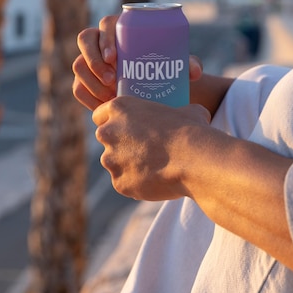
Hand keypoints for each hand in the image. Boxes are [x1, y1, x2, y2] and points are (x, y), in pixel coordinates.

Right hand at [72, 15, 204, 110]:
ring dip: (91, 81)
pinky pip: (78, 87)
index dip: (105, 39)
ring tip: (111, 96)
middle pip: (85, 41)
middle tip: (113, 80)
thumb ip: (189, 65)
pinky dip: (87, 97)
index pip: (105, 24)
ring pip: (79, 65)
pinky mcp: (86, 80)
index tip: (114, 57)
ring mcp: (90, 60)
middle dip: (94, 61)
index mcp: (120, 27)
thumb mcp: (178, 65)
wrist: (155, 87)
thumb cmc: (165, 67)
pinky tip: (100, 106)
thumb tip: (194, 72)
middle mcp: (101, 40)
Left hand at [92, 96, 210, 199]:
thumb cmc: (190, 130)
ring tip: (152, 165)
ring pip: (113, 162)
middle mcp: (108, 133)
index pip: (100, 114)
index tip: (124, 125)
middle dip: (118, 142)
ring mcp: (111, 160)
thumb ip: (178, 111)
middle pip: (105, 138)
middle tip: (140, 146)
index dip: (112, 120)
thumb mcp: (187, 110)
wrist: (192, 160)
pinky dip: (136, 182)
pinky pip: (124, 182)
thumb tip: (191, 114)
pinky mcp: (119, 183)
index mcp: (119, 108)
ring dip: (127, 164)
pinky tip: (155, 179)